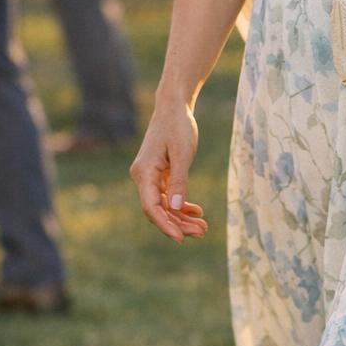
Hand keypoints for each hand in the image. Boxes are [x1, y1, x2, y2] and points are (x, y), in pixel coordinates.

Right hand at [129, 100, 207, 244]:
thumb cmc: (178, 126)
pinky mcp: (159, 174)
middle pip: (158, 210)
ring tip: (203, 228)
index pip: (152, 207)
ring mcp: (150, 177)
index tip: (180, 239)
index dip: (166, 224)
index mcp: (143, 172)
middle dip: (178, 224)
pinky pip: (168, 196)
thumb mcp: (182, 153)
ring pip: (164, 205)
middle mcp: (142, 177)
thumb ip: (179, 181)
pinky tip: (197, 212)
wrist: (174, 106)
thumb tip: (177, 208)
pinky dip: (182, 205)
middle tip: (202, 233)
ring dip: (182, 218)